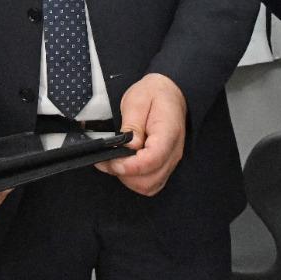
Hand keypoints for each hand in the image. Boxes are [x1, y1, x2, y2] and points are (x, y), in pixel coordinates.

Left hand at [96, 73, 185, 195]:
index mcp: (168, 133)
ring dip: (128, 179)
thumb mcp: (137, 101)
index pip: (152, 160)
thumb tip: (128, 147)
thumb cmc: (153, 94)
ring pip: (149, 186)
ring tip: (113, 162)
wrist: (170, 93)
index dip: (129, 166)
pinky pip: (150, 183)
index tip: (112, 160)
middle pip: (149, 180)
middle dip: (125, 174)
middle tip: (107, 160)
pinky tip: (124, 165)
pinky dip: (134, 180)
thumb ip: (132, 124)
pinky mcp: (164, 165)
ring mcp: (170, 161)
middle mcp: (173, 152)